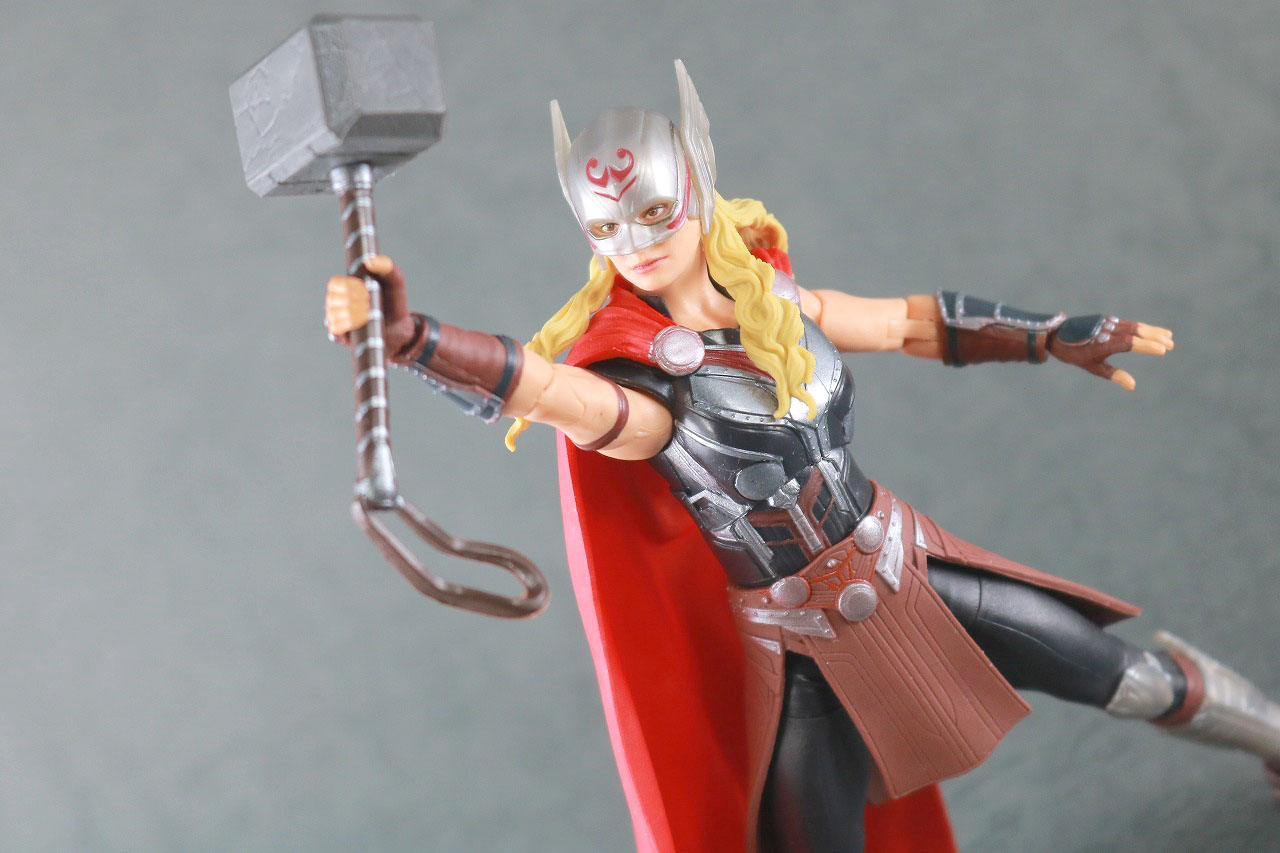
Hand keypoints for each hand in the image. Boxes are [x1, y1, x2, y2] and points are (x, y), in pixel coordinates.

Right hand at [324, 255, 415, 353]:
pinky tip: (358, 327)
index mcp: (348, 287)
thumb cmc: (394, 303)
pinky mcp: (343, 337)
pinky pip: (334, 332)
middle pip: (331, 299)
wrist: (400, 329)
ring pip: (331, 315)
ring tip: (366, 316)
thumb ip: (388, 268)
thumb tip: (370, 261)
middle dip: (350, 302)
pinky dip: (345, 329)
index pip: (335, 284)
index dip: (347, 287)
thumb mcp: (396, 283)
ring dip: (350, 315)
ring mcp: (339, 320)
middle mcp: (339, 303)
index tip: (365, 291)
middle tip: (368, 305)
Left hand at [1047, 314, 1173, 390]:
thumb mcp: (1092, 367)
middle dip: (1155, 337)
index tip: (1163, 349)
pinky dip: (1140, 327)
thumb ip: (1113, 374)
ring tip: (1168, 336)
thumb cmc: (1074, 354)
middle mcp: (1108, 330)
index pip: (1131, 343)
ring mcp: (1107, 323)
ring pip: (1134, 326)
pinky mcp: (1106, 320)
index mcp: (1104, 343)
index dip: (1148, 346)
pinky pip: (1127, 323)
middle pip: (1136, 332)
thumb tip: (1132, 386)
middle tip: (1171, 344)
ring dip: (1151, 331)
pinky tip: (1149, 331)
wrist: (1056, 335)